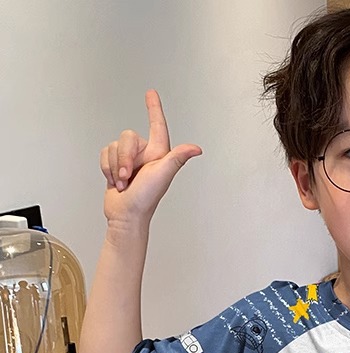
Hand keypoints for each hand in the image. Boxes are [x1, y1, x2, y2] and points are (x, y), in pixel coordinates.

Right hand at [100, 89, 201, 223]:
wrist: (126, 215)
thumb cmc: (145, 198)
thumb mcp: (163, 175)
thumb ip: (177, 158)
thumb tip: (197, 149)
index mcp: (159, 153)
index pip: (157, 125)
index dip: (154, 109)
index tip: (151, 93)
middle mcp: (146, 154)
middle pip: (127, 137)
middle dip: (124, 157)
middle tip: (129, 176)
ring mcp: (130, 160)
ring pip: (114, 146)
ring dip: (114, 166)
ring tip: (123, 183)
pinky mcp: (116, 165)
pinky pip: (104, 153)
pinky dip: (106, 168)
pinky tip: (115, 182)